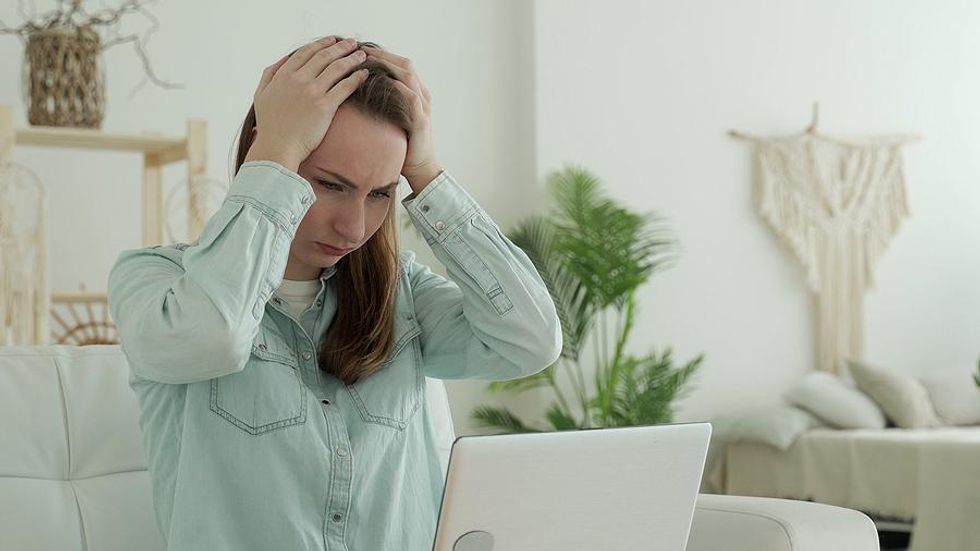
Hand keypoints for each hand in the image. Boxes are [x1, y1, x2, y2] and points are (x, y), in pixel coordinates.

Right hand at [247, 36, 369, 169]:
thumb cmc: (270, 125)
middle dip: (341, 47)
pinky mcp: (325, 106)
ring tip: (362, 56)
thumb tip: (282, 60)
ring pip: (337, 68)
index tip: (333, 40)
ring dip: (352, 59)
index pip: (306, 52)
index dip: (322, 44)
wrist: (277, 147)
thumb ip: (270, 74)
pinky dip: (356, 78)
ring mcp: (313, 92)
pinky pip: (345, 87)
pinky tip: (364, 74)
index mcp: (283, 75)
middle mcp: (299, 80)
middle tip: (353, 43)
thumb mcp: (261, 94)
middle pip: (324, 56)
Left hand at [360, 44, 442, 192]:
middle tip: (362, 48)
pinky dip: (399, 87)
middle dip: (384, 54)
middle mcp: (421, 95)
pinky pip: (412, 98)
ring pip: (409, 76)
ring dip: (389, 65)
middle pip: (404, 64)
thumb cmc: (402, 144)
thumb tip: (357, 90)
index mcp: (414, 92)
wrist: (419, 167)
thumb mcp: (390, 118)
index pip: (399, 64)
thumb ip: (381, 102)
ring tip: (371, 59)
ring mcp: (423, 106)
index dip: (382, 54)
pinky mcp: (422, 120)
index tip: (361, 48)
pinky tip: (386, 81)